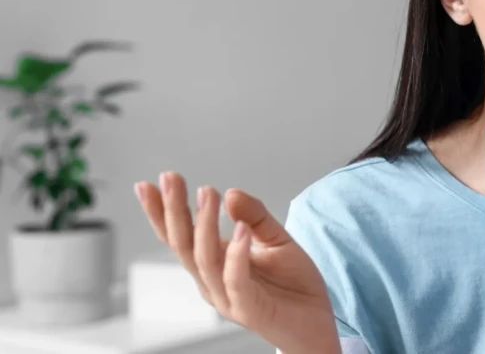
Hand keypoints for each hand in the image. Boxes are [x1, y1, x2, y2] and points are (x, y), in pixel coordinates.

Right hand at [135, 173, 340, 353]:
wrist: (318, 323)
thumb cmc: (295, 286)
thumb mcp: (277, 239)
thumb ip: (254, 217)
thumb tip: (231, 193)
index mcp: (215, 263)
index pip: (181, 236)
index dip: (162, 212)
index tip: (149, 184)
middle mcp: (213, 281)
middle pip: (183, 245)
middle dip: (173, 211)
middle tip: (170, 179)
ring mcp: (227, 298)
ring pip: (205, 261)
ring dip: (204, 226)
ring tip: (209, 194)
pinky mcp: (249, 311)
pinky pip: (236, 282)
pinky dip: (236, 256)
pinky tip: (239, 231)